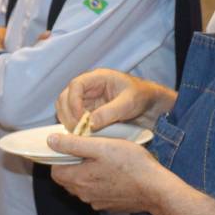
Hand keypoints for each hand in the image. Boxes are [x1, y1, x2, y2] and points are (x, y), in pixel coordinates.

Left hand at [47, 134, 164, 212]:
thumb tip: (51, 141)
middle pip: (67, 179)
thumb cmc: (131, 164)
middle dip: (72, 165)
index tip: (72, 146)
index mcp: (79, 180)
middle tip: (88, 150)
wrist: (156, 189)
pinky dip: (99, 183)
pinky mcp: (110, 205)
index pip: (55, 171)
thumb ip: (73, 144)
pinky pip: (96, 193)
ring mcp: (97, 202)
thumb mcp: (101, 146)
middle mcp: (84, 195)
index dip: (60, 157)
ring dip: (86, 174)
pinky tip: (113, 173)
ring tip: (102, 159)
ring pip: (82, 186)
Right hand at [55, 69, 176, 131]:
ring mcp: (86, 100)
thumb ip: (110, 112)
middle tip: (78, 131)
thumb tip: (90, 124)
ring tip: (81, 134)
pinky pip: (73, 118)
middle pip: (65, 97)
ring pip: (65, 109)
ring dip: (69, 122)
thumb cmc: (141, 96)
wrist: (149, 104)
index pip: (75, 85)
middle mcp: (88, 88)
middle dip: (68, 115)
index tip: (81, 119)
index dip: (74, 102)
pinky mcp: (87, 112)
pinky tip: (84, 136)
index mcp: (97, 78)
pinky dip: (74, 127)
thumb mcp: (129, 103)